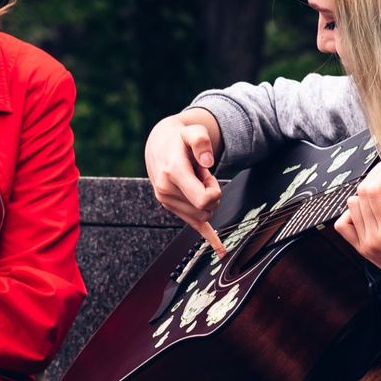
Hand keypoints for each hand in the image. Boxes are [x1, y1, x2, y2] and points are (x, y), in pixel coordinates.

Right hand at [145, 107, 227, 256]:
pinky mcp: (171, 207)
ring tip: (196, 181)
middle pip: (205, 209)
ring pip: (202, 216)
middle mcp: (167, 191)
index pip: (204, 199)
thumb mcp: (192, 130)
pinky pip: (194, 227)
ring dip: (206, 200)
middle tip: (202, 175)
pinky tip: (221, 249)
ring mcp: (167, 201)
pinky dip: (210, 238)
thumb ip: (201, 142)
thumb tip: (208, 162)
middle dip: (211, 193)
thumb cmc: (179, 138)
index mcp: (173, 174)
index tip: (208, 175)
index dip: (214, 189)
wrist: (159, 144)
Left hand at [335, 168, 380, 367]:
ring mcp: (365, 245)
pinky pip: (343, 225)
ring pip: (351, 206)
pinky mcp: (361, 250)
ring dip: (366, 194)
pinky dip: (352, 213)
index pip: (373, 191)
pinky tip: (369, 210)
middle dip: (378, 178)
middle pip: (361, 194)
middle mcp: (373, 239)